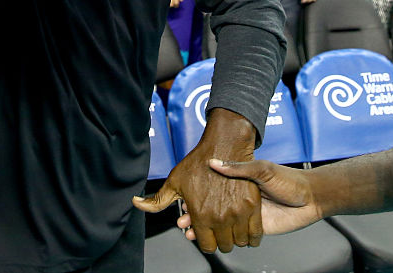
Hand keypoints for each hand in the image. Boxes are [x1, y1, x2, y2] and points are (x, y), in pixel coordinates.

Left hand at [133, 109, 261, 252]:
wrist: (224, 146)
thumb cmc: (199, 162)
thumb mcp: (174, 182)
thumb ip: (156, 201)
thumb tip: (136, 204)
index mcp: (200, 215)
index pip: (206, 246)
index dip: (206, 240)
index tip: (208, 233)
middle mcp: (219, 217)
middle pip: (224, 246)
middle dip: (222, 239)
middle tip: (221, 229)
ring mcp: (237, 212)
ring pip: (240, 241)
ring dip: (237, 238)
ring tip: (234, 228)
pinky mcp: (252, 206)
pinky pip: (256, 233)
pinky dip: (253, 235)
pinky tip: (249, 230)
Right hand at [176, 159, 323, 237]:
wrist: (311, 196)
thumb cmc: (288, 179)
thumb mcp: (263, 169)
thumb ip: (239, 168)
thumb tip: (215, 163)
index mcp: (240, 185)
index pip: (213, 195)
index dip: (198, 200)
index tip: (184, 202)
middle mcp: (240, 203)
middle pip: (212, 213)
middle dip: (195, 217)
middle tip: (183, 219)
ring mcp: (248, 217)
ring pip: (220, 228)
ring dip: (204, 230)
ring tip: (190, 230)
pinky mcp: (256, 230)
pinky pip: (236, 238)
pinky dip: (223, 240)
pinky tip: (211, 240)